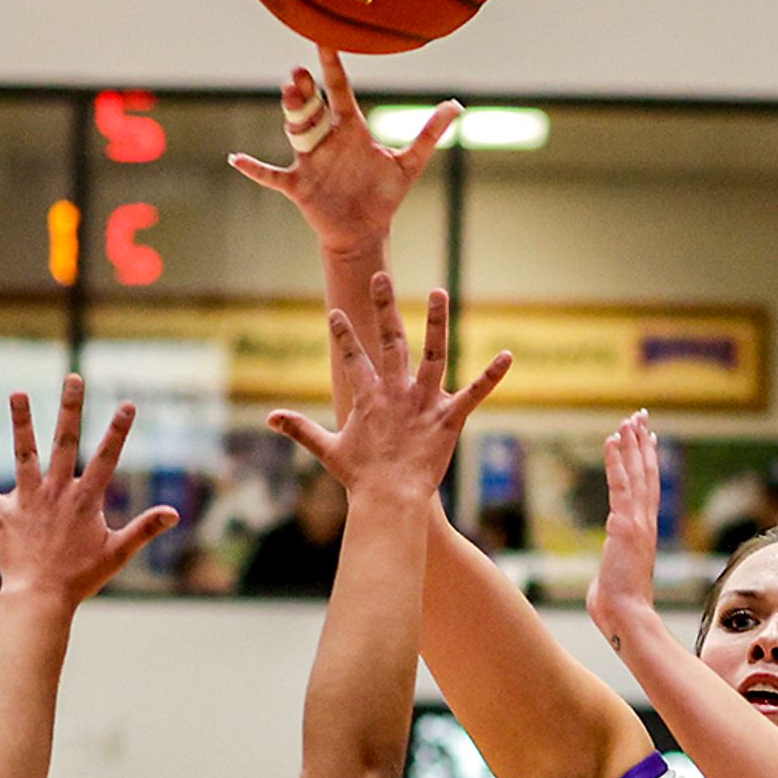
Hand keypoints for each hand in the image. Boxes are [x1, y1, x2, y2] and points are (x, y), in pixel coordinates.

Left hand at [0, 375, 180, 606]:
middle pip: (65, 442)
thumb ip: (145, 528)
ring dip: (21, 423)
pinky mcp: (3, 514)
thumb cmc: (81, 578)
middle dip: (71, 408)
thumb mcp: (117, 552)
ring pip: (24, 454)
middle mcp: (56, 492)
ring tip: (18, 393)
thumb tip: (174, 513)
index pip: (106, 458)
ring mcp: (28, 500)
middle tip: (74, 377)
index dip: (118, 431)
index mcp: (84, 499)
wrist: (41, 598)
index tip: (128, 404)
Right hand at [229, 46, 458, 249]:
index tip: (324, 39)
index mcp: (350, 128)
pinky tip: (236, 160)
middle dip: (304, 90)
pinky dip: (254, 169)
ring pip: (296, 132)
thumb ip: (429, 133)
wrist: (365, 230)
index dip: (332, 65)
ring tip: (287, 96)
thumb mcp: (409, 163)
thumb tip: (457, 105)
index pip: (339, 90)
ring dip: (291, 115)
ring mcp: (310, 160)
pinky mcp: (298, 185)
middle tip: (298, 72)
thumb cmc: (384, 194)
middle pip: (313, 107)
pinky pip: (272, 175)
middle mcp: (327, 139)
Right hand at [269, 268, 510, 504]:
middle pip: (390, 342)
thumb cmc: (360, 477)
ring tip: (439, 291)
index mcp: (368, 397)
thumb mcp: (328, 449)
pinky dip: (492, 376)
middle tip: (381, 277)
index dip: (342, 335)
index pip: (352, 358)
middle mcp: (396, 392)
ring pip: (433, 355)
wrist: (389, 500)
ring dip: (436, 322)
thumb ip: (301, 429)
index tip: (335, 311)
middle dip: (383, 308)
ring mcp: (424, 403)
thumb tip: (270, 417)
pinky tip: (508, 356)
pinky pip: (474, 393)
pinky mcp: (448, 418)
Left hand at [586, 411, 664, 644]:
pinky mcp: (625, 525)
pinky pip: (620, 485)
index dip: (648, 462)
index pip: (648, 489)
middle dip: (643, 443)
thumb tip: (606, 575)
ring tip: (628, 420)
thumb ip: (613, 566)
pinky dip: (617, 460)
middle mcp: (646, 522)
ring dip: (632, 445)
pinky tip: (612, 439)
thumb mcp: (615, 576)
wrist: (626, 616)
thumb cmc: (618, 605)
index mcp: (644, 532)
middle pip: (647, 474)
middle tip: (640, 417)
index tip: (648, 439)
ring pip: (637, 474)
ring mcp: (638, 523)